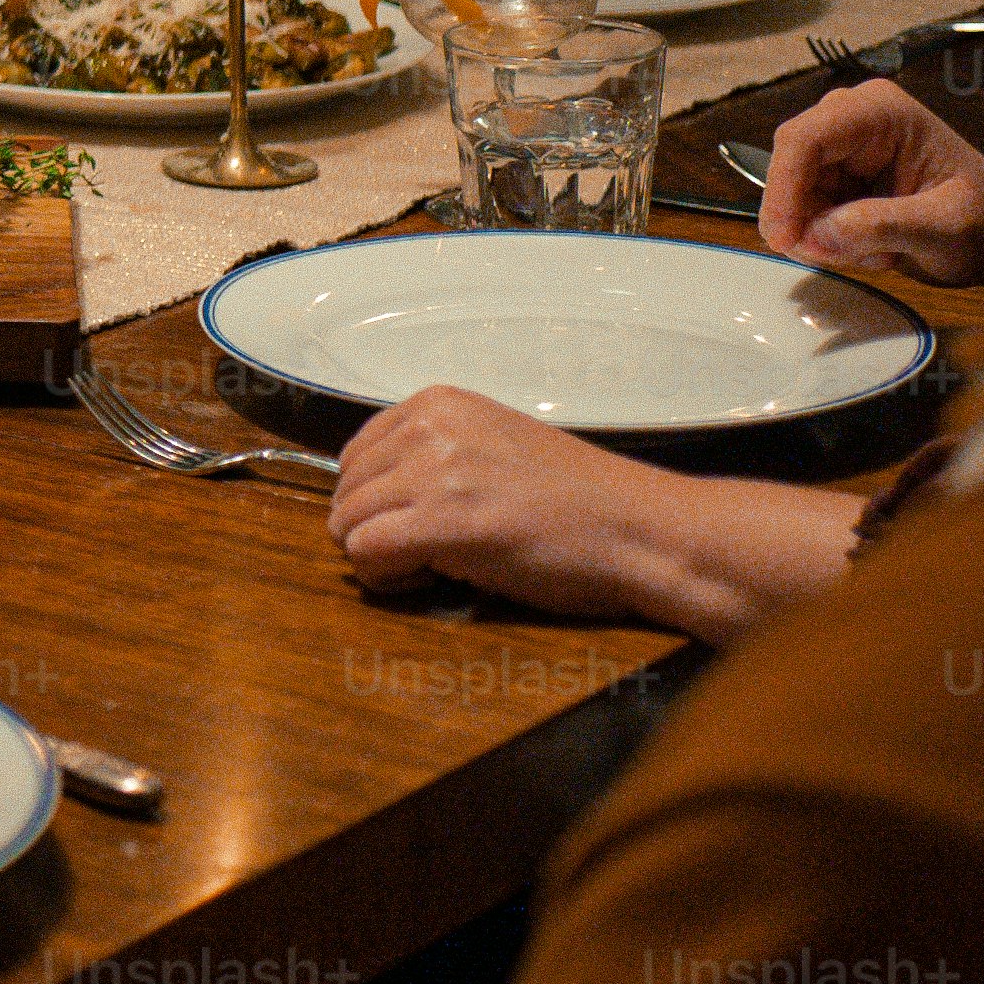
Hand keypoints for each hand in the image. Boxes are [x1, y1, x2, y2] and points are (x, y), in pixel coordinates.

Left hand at [329, 384, 705, 616]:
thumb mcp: (495, 447)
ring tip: (433, 567)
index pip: (355, 455)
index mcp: (438, 403)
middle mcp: (429, 427)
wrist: (638, 530)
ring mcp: (433, 472)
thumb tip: (380, 493)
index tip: (416, 523)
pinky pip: (366, 554)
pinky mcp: (442, 523)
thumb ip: (436, 455)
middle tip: (426, 553)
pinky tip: (433, 580)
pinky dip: (387, 578)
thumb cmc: (578, 503)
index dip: (375, 501)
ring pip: (346, 524)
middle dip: (373, 530)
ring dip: (380, 557)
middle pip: (345, 491)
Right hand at [759, 78, 983, 284]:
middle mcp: (852, 118)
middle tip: (833, 258)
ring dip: (820, 232)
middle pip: (790, 162)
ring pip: (794, 191)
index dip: (784, 188)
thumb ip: (882, 225)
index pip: (807, 139)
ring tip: (878, 253)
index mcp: (881, 112)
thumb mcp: (943, 229)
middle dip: (802, 215)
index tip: (784, 240)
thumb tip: (815, 234)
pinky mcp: (837, 173)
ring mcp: (842, 145)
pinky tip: (874, 249)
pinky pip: (805, 208)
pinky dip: (827, 237)